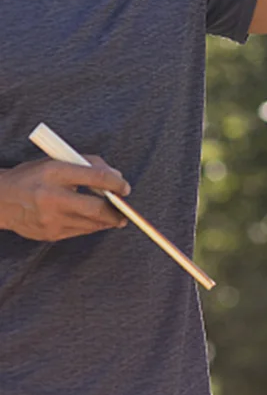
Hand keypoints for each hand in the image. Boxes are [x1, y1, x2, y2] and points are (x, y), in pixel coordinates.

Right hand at [0, 157, 130, 240]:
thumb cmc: (34, 176)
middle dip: (116, 210)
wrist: (0, 200)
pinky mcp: (49, 234)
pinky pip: (80, 231)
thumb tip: (116, 177)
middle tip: (125, 208)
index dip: (116, 183)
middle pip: (96, 208)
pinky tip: (95, 220)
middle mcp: (52, 197)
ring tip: (115, 215)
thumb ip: (89, 164)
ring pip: (90, 224)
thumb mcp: (58, 161)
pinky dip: (91, 225)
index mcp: (55, 172)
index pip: (96, 177)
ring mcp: (50, 219)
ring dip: (107, 220)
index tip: (125, 187)